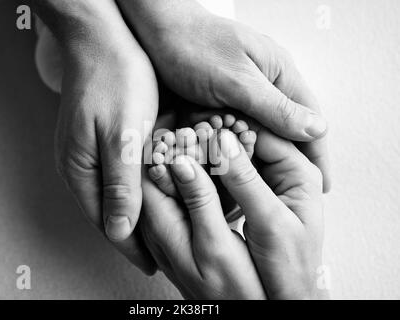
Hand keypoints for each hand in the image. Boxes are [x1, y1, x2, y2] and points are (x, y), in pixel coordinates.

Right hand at [35, 0, 157, 273]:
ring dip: (140, 213)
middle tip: (165, 253)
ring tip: (165, 229)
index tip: (154, 265)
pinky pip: (121, 176)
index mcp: (80, 172)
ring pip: (117, 196)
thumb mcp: (122, 137)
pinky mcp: (101, 140)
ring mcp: (89, 154)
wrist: (105, 39)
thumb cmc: (114, 80)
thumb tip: (118, 231)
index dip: (133, 247)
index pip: (108, 224)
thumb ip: (120, 186)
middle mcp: (80, 167)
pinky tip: (157, 192)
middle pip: (110, 213)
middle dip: (138, 235)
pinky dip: (140, 189)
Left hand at [116, 0, 330, 190]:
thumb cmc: (193, 46)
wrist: (155, 31)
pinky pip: (237, 129)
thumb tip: (317, 129)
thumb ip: (274, 106)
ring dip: (263, 157)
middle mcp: (265, 84)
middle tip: (292, 193)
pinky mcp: (221, 99)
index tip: (323, 185)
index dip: (317, 153)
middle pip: (287, 129)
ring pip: (261, 132)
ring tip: (267, 188)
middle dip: (291, 160)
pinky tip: (237, 167)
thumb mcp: (236, 80)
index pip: (310, 119)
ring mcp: (243, 92)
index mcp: (279, 73)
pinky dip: (238, 148)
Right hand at [142, 113, 327, 298]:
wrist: (288, 295)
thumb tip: (221, 141)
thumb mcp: (270, 221)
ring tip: (185, 142)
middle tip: (188, 129)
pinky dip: (211, 168)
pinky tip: (192, 164)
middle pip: (249, 141)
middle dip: (219, 136)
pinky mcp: (251, 193)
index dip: (232, 126)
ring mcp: (266, 182)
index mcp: (299, 173)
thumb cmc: (289, 265)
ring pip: (236, 155)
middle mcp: (283, 172)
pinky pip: (229, 172)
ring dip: (213, 151)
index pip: (264, 134)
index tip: (202, 122)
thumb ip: (246, 182)